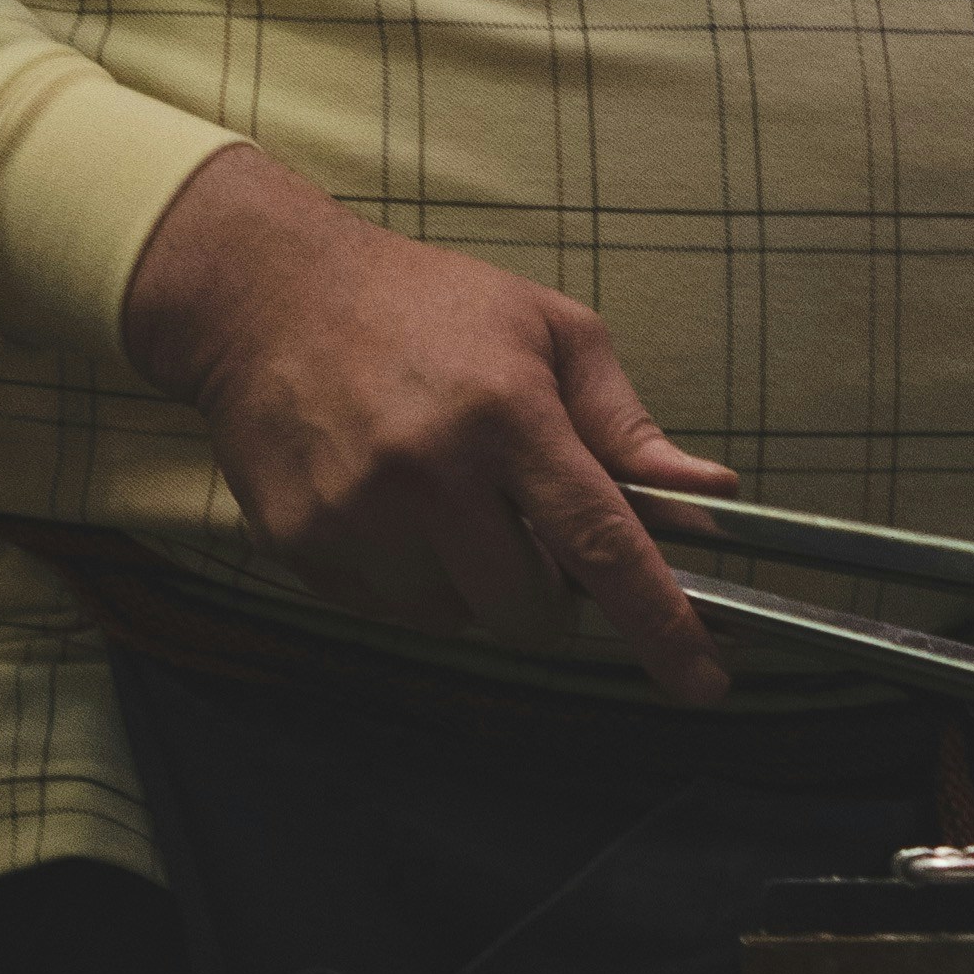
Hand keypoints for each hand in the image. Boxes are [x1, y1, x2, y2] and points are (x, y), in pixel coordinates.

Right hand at [121, 146, 733, 704]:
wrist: (265, 292)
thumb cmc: (425, 305)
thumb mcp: (547, 331)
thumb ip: (626, 424)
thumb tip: (708, 496)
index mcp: (508, 413)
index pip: (602, 543)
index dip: (661, 623)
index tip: (706, 681)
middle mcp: (431, 471)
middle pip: (528, 612)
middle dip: (546, 594)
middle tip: (523, 525)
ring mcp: (357, 513)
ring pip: (456, 620)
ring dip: (468, 582)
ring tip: (439, 494)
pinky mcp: (300, 543)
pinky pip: (386, 610)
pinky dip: (404, 577)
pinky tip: (384, 501)